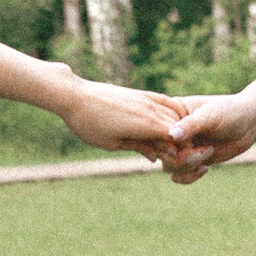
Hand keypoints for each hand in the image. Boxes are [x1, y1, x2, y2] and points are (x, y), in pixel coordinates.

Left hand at [56, 75, 181, 155]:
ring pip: (173, 114)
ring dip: (177, 128)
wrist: (75, 97)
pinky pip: (165, 102)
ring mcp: (146, 99)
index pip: (176, 138)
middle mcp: (150, 110)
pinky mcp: (141, 94)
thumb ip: (138, 147)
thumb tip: (157, 157)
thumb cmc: (90, 124)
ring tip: (171, 142)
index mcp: (146, 125)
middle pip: (178, 127)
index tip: (175, 162)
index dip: (180, 151)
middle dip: (181, 141)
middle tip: (177, 155)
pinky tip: (171, 121)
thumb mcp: (113, 143)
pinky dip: (172, 112)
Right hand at [164, 94, 255, 182]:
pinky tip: (206, 168)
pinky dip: (189, 177)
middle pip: (161, 153)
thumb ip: (191, 125)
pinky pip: (179, 176)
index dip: (164, 143)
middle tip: (205, 151)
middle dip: (181, 158)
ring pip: (169, 166)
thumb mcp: (210, 115)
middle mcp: (172, 132)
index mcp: (171, 114)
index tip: (181, 146)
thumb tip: (171, 136)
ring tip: (208, 154)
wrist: (249, 123)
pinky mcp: (191, 160)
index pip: (155, 132)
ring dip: (188, 167)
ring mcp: (181, 147)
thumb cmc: (230, 111)